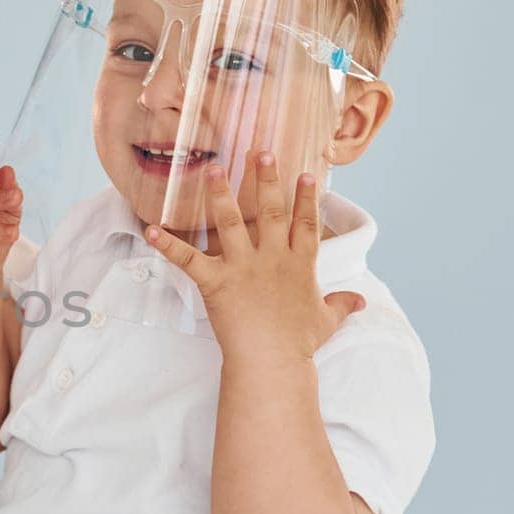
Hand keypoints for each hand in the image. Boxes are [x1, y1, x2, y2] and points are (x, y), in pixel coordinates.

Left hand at [144, 153, 362, 364]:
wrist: (273, 362)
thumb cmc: (298, 344)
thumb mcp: (326, 321)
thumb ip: (342, 305)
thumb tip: (361, 302)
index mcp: (298, 265)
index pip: (305, 223)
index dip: (305, 197)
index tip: (304, 172)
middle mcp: (272, 258)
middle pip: (269, 211)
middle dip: (265, 179)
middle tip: (260, 151)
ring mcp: (243, 267)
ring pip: (229, 223)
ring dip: (219, 195)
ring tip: (211, 170)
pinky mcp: (216, 282)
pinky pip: (187, 259)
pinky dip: (168, 245)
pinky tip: (151, 230)